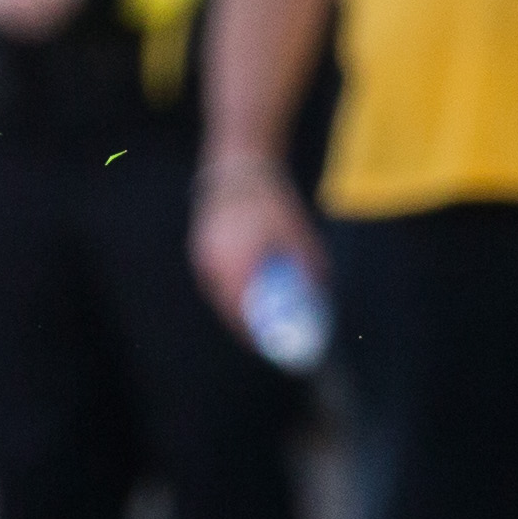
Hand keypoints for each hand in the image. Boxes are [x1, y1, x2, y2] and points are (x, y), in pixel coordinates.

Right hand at [189, 160, 326, 336]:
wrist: (238, 171)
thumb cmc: (271, 202)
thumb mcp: (298, 235)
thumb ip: (306, 268)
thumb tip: (318, 297)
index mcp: (236, 262)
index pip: (242, 311)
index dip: (255, 333)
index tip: (270, 348)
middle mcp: (212, 263)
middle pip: (228, 308)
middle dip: (247, 327)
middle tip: (267, 339)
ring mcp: (202, 257)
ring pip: (219, 297)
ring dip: (238, 310)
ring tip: (259, 322)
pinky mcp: (200, 251)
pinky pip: (214, 283)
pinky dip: (230, 294)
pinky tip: (247, 296)